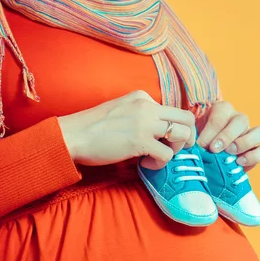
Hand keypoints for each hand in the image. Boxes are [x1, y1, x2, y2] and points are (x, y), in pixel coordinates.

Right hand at [57, 90, 195, 169]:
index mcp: (142, 97)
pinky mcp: (140, 141)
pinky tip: (145, 163)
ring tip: (157, 156)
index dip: (175, 128)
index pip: (173, 110)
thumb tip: (158, 133)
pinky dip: (160, 163)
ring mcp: (145, 122)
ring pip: (182, 135)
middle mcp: (147, 105)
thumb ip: (141, 116)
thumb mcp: (121, 111)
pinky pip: (167, 154)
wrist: (72, 136)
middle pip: (187, 118)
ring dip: (174, 150)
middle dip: (187, 137)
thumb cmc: (92, 128)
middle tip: (175, 149)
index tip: (166, 140)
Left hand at [196, 101, 259, 170]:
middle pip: (242, 120)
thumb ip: (196, 140)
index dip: (212, 130)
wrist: (205, 158)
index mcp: (222, 111)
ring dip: (245, 143)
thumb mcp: (194, 137)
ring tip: (230, 154)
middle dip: (227, 136)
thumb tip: (197, 147)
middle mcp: (239, 119)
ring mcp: (251, 134)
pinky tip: (239, 163)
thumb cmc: (198, 144)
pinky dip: (254, 156)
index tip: (201, 145)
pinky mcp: (257, 150)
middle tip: (214, 149)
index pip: (222, 113)